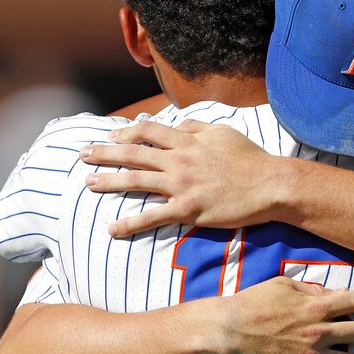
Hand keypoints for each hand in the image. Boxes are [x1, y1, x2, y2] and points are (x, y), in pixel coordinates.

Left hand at [79, 120, 289, 236]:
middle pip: (133, 153)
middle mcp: (179, 160)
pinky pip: (152, 217)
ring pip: (136, 181)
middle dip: (105, 153)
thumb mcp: (224, 133)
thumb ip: (198, 128)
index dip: (125, 131)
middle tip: (83, 154)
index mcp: (188, 140)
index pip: (148, 131)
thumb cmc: (251, 159)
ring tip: (89, 183)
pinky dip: (129, 223)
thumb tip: (178, 124)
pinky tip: (112, 228)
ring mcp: (182, 185)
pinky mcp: (188, 210)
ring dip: (109, 181)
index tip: (110, 135)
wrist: (270, 185)